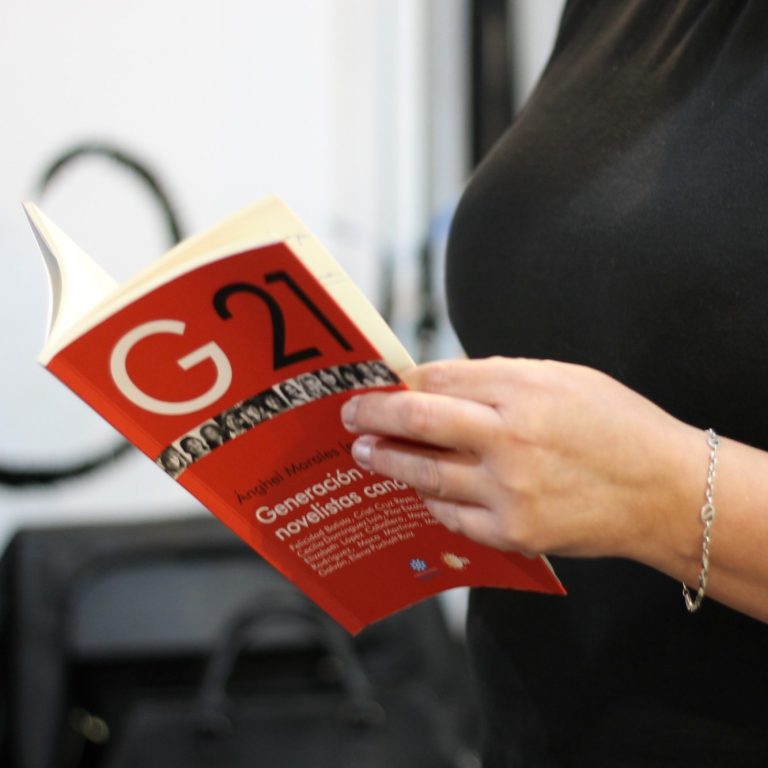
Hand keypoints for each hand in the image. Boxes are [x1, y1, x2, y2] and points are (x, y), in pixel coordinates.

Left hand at [340, 357, 704, 562]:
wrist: (663, 492)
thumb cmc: (615, 426)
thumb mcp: (562, 378)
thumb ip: (498, 378)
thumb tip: (438, 383)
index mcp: (524, 389)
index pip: (440, 378)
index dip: (403, 382)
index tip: (382, 385)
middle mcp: (510, 438)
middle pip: (419, 420)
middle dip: (374, 415)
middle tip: (349, 414)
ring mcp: (509, 490)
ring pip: (424, 472)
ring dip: (388, 461)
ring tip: (367, 453)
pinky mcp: (513, 532)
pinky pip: (450, 514)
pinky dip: (429, 498)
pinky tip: (416, 488)